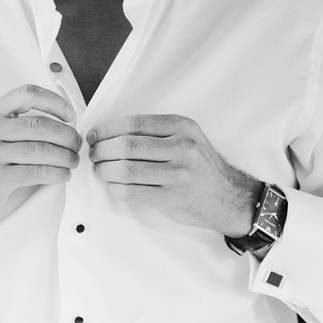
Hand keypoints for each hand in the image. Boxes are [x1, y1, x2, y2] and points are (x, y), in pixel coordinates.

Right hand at [0, 85, 81, 238]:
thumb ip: (18, 123)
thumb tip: (63, 122)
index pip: (27, 94)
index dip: (54, 101)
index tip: (69, 115)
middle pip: (40, 125)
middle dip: (66, 135)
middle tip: (76, 144)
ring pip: (41, 150)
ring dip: (65, 157)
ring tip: (72, 161)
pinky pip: (36, 172)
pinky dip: (56, 173)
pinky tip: (62, 174)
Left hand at [87, 114, 260, 236]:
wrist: (229, 197)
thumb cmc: (200, 167)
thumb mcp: (187, 138)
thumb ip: (156, 133)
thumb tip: (109, 133)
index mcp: (182, 127)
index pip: (134, 123)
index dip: (107, 129)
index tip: (94, 136)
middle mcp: (182, 148)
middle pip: (127, 145)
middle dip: (101, 151)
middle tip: (93, 155)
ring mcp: (178, 174)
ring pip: (126, 168)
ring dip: (104, 170)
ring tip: (99, 171)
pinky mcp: (172, 198)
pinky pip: (132, 192)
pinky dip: (115, 188)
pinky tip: (113, 186)